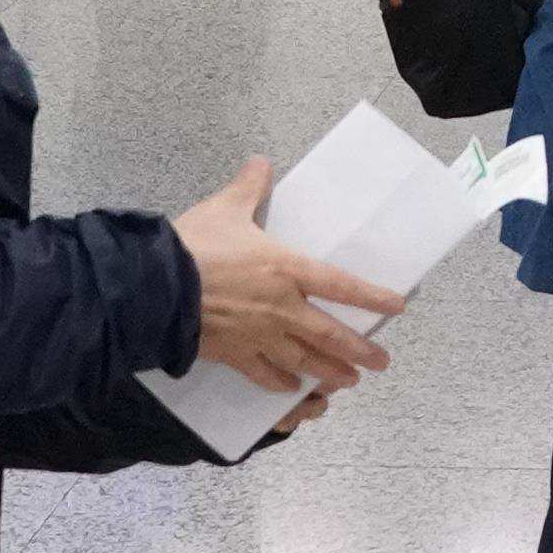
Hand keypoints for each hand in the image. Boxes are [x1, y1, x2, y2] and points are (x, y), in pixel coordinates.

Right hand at [172, 156, 394, 393]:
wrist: (155, 288)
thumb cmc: (194, 246)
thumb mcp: (226, 208)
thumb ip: (249, 187)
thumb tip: (261, 162)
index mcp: (286, 269)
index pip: (340, 285)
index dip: (371, 297)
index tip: (396, 306)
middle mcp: (281, 307)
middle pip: (330, 334)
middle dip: (359, 350)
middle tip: (381, 362)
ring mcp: (259, 335)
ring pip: (304, 359)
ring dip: (330, 372)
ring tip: (350, 382)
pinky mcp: (233, 354)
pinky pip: (264, 374)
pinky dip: (281, 385)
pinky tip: (292, 389)